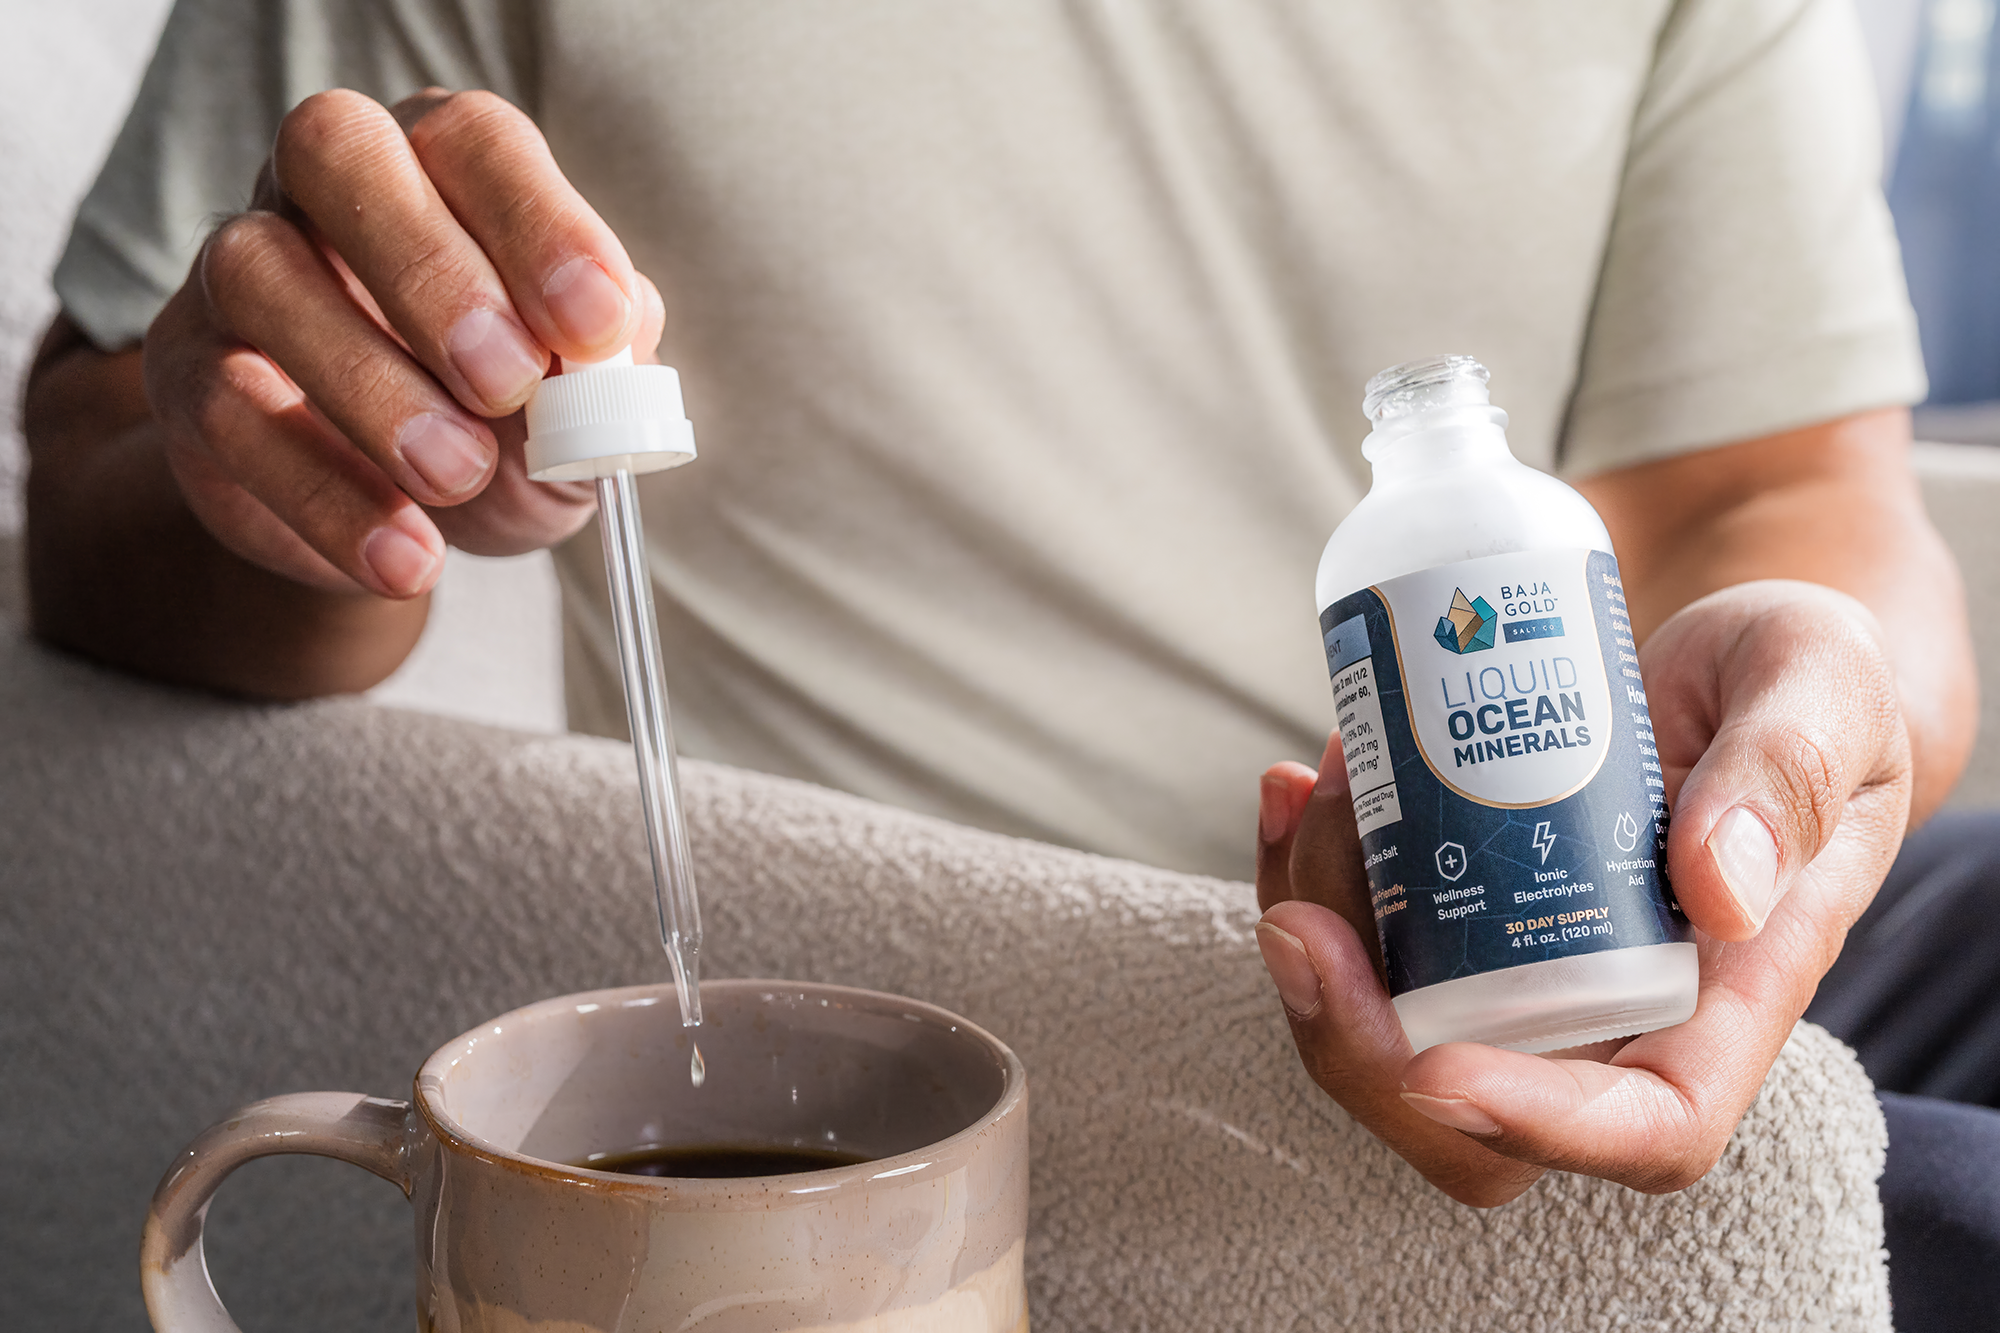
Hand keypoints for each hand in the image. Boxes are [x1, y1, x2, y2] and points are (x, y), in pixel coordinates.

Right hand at [142, 88, 665, 599]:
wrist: (401, 517)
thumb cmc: (504, 422)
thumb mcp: (577, 403)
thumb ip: (603, 370)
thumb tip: (612, 357)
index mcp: (441, 165)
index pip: (475, 139)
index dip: (539, 222)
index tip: (597, 324)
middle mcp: (324, 190)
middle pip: (336, 151)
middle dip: (432, 269)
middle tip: (510, 385)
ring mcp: (236, 272)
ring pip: (259, 274)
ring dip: (372, 386)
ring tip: (460, 477)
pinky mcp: (186, 377)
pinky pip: (227, 413)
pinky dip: (326, 494)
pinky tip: (407, 556)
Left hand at [1255, 580, 1911, 1205]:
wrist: (1740, 660)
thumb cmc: (1802, 680)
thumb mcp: (1822, 686)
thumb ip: (1787, 772)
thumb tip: (1720, 891)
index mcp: (1732, 997)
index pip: (1649, 1127)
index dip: (1536, 1124)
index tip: (1435, 1065)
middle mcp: (1622, 1017)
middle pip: (1473, 1122)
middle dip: (1359, 1042)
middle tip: (1302, 918)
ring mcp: (1534, 980)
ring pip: (1389, 1035)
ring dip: (1319, 928)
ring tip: (1319, 788)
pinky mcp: (1468, 926)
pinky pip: (1363, 950)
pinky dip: (1307, 876)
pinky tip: (1299, 784)